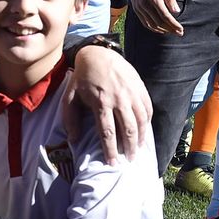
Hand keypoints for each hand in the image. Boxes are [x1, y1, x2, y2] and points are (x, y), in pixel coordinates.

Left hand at [66, 44, 150, 162]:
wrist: (98, 54)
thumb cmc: (82, 78)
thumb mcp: (70, 97)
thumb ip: (70, 118)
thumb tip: (74, 140)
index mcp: (101, 102)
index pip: (107, 132)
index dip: (110, 150)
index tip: (112, 163)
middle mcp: (119, 99)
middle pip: (128, 129)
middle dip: (129, 148)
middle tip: (129, 160)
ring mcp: (132, 93)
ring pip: (141, 121)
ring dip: (141, 138)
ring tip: (138, 149)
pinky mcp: (140, 88)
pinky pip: (148, 109)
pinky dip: (148, 122)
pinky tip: (145, 131)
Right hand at [128, 0, 181, 35]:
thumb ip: (170, 0)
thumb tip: (176, 12)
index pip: (165, 16)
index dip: (174, 24)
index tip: (181, 30)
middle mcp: (145, 5)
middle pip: (159, 22)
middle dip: (170, 29)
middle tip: (178, 32)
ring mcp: (139, 8)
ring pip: (151, 25)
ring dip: (162, 30)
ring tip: (170, 31)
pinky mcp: (135, 9)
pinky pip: (144, 23)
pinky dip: (152, 28)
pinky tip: (159, 29)